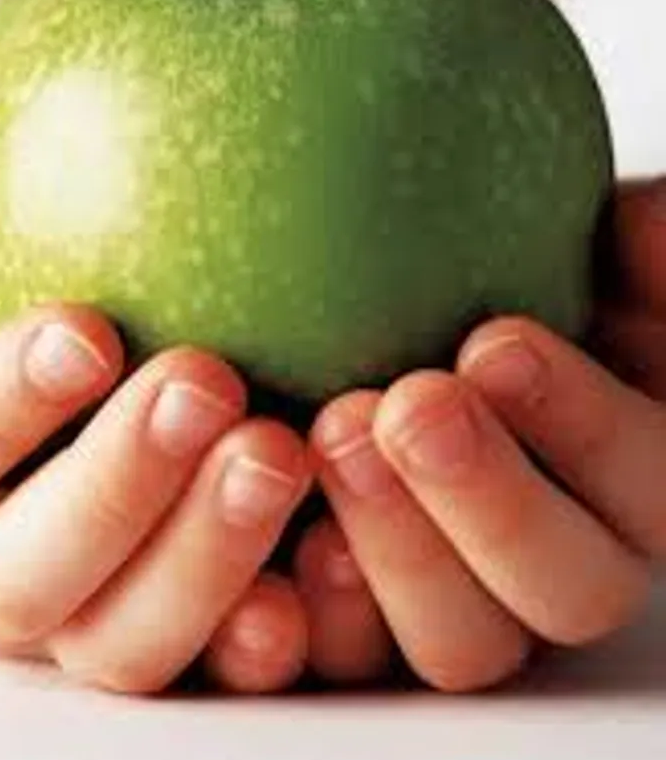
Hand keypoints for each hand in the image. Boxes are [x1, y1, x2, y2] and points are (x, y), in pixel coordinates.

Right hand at [0, 162, 311, 694]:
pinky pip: (222, 669)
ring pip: (126, 642)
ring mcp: (87, 624)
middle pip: (25, 582)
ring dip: (206, 557)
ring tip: (280, 452)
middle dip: (112, 488)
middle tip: (202, 385)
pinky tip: (331, 559)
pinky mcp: (181, 646)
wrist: (84, 414)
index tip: (84, 330)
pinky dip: (271, 631)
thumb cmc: (1, 342)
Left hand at [296, 179, 665, 690]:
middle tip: (409, 408)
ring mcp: (461, 601)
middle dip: (490, 499)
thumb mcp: (570, 248)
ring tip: (329, 440)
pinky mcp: (360, 623)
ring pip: (461, 642)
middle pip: (566, 589)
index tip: (495, 345)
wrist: (359, 327)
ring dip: (396, 551)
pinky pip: (345, 660)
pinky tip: (267, 559)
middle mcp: (556, 558)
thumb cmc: (482, 280)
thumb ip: (632, 253)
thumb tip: (644, 235)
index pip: (642, 482)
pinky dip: (306, 623)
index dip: (582, 424)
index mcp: (625, 480)